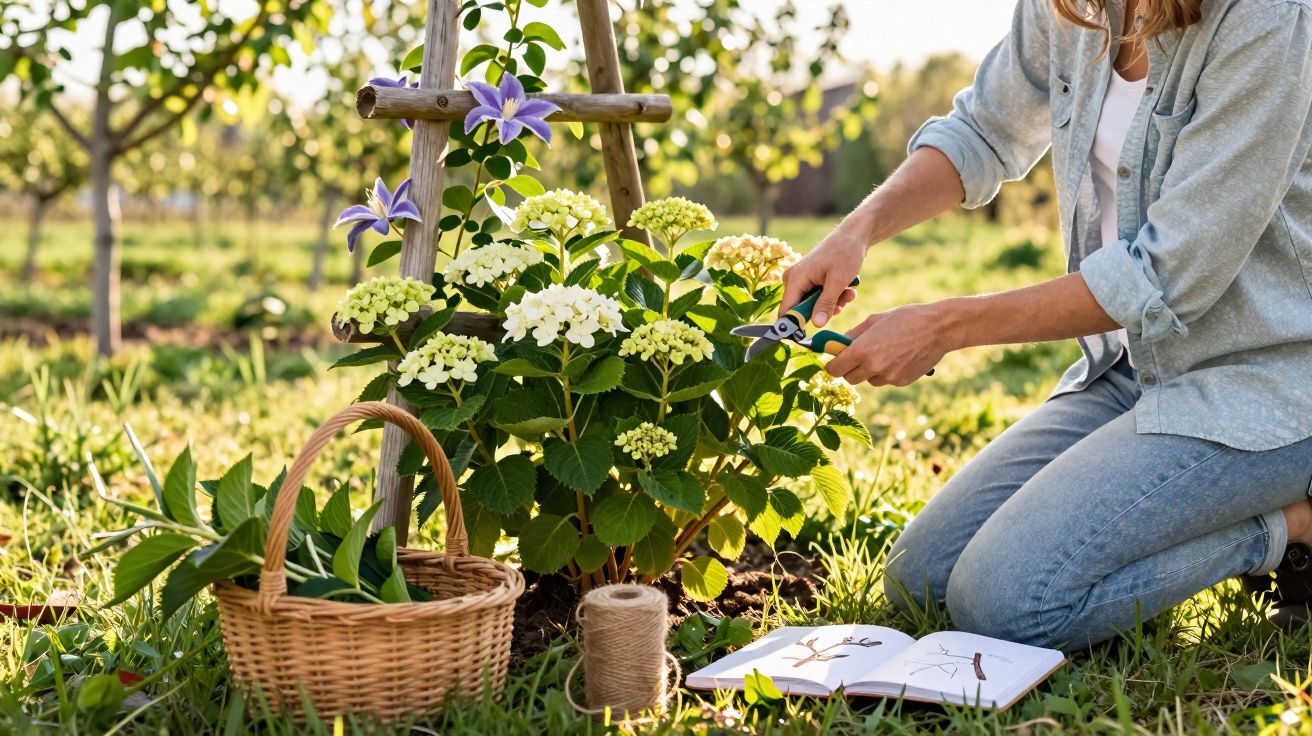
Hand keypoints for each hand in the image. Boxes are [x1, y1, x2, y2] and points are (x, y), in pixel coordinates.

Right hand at [779, 226, 865, 326]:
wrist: (853, 236)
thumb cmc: (845, 254)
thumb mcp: (838, 281)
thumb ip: (826, 303)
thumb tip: (817, 324)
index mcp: (795, 279)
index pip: (786, 311)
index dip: (795, 326)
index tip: (809, 336)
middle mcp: (794, 280)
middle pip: (802, 310)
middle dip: (823, 311)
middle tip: (842, 305)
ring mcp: (802, 281)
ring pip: (813, 306)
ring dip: (832, 304)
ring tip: (849, 293)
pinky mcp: (811, 281)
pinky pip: (818, 299)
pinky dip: (833, 298)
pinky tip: (847, 290)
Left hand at [825, 303, 951, 386]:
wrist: (939, 328)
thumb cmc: (905, 318)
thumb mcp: (875, 320)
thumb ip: (853, 335)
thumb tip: (837, 344)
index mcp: (862, 351)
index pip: (835, 369)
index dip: (833, 364)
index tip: (835, 360)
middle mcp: (873, 367)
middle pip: (849, 378)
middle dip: (849, 368)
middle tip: (856, 356)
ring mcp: (888, 377)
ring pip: (868, 380)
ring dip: (869, 371)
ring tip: (883, 352)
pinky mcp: (901, 382)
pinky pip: (885, 380)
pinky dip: (886, 372)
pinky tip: (898, 356)